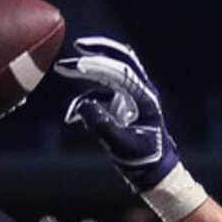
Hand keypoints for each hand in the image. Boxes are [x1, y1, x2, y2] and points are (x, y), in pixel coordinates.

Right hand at [54, 34, 181, 195]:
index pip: (121, 71)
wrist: (155, 172)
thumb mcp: (122, 146)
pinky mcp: (121, 104)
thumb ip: (102, 125)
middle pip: (117, 61)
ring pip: (105, 77)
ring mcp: (130, 96)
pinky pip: (99, 95)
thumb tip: (82, 105)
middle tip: (73, 50)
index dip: (99, 64)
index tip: (78, 63)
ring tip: (66, 87)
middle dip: (95, 53)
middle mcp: (139, 90)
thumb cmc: (144, 160)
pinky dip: (85, 102)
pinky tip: (71, 118)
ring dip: (85, 80)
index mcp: (145, 96)